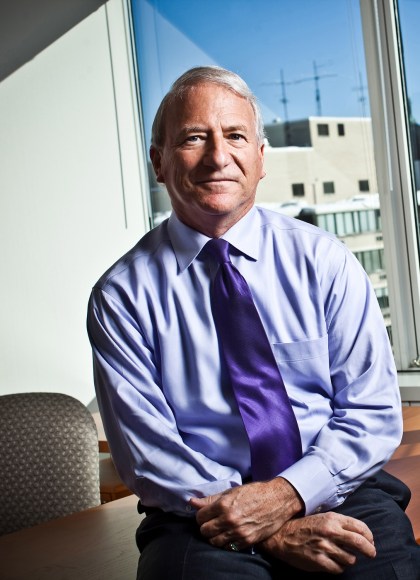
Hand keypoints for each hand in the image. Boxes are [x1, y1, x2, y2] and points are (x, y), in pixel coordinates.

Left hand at [189, 477, 303, 548]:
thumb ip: (211, 499)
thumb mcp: (231, 491)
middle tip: (212, 522)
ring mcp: (238, 532)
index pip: (200, 517)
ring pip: (214, 541)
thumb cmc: (254, 492)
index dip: (201, 516)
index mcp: (223, 505)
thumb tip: (193, 502)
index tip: (206, 514)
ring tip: (220, 529)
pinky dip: (225, 543)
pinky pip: (228, 547)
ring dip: (214, 536)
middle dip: (206, 526)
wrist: (277, 499)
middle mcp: (229, 520)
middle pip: (204, 531)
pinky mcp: (247, 541)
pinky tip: (229, 534)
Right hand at [260, 512, 375, 574]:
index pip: (360, 527)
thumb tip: (360, 535)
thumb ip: (340, 524)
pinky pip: (338, 569)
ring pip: (350, 559)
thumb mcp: (323, 518)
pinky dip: (339, 567)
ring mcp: (325, 547)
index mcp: (333, 519)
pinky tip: (334, 562)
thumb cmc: (305, 526)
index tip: (370, 541)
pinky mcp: (319, 561)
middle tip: (372, 554)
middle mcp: (330, 532)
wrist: (282, 536)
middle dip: (370, 550)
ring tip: (343, 556)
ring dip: (350, 559)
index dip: (369, 536)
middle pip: (360, 543)